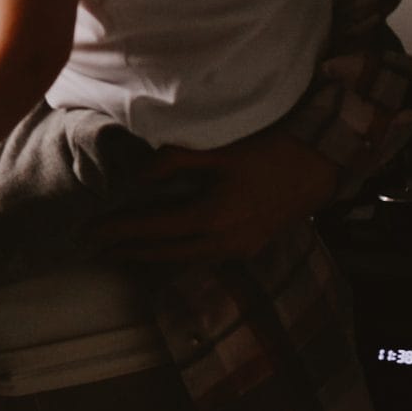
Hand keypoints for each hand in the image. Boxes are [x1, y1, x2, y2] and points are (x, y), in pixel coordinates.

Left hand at [89, 132, 335, 262]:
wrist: (321, 164)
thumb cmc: (270, 150)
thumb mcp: (219, 150)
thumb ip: (175, 162)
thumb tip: (137, 176)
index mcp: (213, 217)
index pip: (153, 228)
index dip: (119, 230)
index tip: (90, 231)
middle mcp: (224, 241)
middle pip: (165, 253)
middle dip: (128, 251)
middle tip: (97, 249)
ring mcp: (240, 249)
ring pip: (184, 260)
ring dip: (152, 256)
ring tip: (123, 252)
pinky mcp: (251, 247)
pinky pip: (204, 257)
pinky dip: (178, 255)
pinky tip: (167, 249)